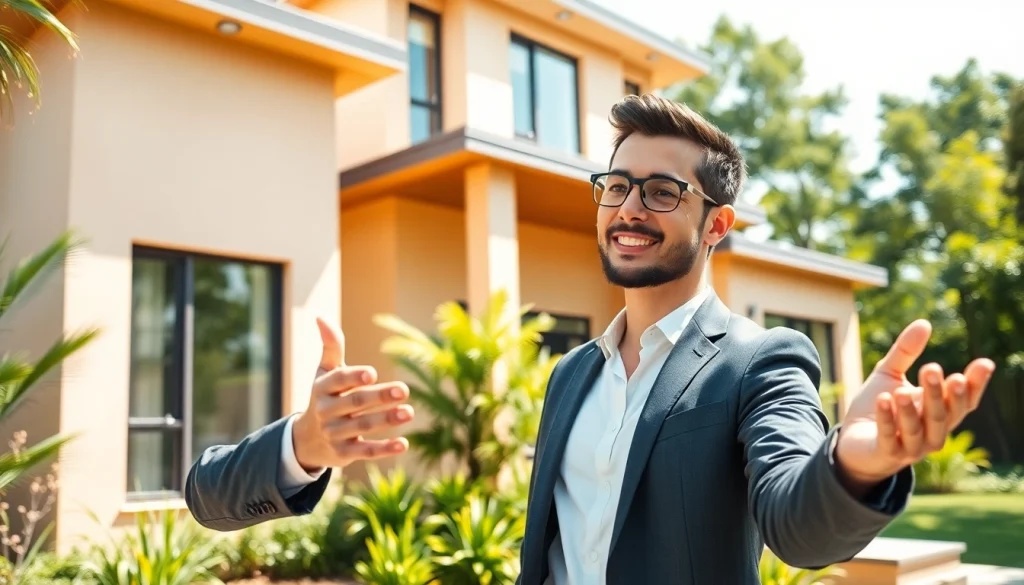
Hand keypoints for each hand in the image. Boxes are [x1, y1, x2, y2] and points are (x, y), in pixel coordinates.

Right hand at [292, 317, 413, 472]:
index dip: (353, 377)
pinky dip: (384, 449)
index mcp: (322, 389)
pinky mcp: (344, 454)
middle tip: (404, 390)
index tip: (372, 373)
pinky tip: (403, 443)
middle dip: (379, 397)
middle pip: (355, 403)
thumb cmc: (324, 397)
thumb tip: (320, 317)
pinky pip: (365, 451)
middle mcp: (326, 412)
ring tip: (409, 412)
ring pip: (363, 426)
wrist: (306, 440)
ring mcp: (334, 434)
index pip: (337, 381)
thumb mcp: (324, 373)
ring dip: (387, 420)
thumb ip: (330, 346)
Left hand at [834, 319, 994, 492]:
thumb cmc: (877, 407)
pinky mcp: (886, 454)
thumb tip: (925, 322)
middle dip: (939, 394)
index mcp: (939, 414)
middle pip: (942, 415)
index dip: (975, 385)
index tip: (984, 363)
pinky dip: (887, 420)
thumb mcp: (889, 374)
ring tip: (902, 391)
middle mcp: (932, 434)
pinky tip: (882, 400)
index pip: (964, 402)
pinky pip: (889, 438)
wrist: (852, 442)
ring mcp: (910, 448)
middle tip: (934, 369)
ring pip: (917, 430)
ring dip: (910, 410)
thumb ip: (906, 352)